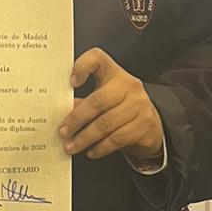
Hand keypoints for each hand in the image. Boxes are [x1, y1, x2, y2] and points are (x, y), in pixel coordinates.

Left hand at [58, 48, 163, 163]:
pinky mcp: (143, 125)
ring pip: (106, 124)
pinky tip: (91, 151)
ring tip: (71, 146)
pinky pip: (117, 138)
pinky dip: (101, 147)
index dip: (83, 66)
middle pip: (98, 101)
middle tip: (63, 131)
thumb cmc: (120, 107)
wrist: (151, 124)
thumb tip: (61, 114)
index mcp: (114, 74)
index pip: (98, 58)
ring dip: (85, 138)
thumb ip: (85, 101)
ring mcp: (138, 106)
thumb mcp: (105, 98)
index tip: (70, 82)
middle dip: (77, 119)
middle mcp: (128, 86)